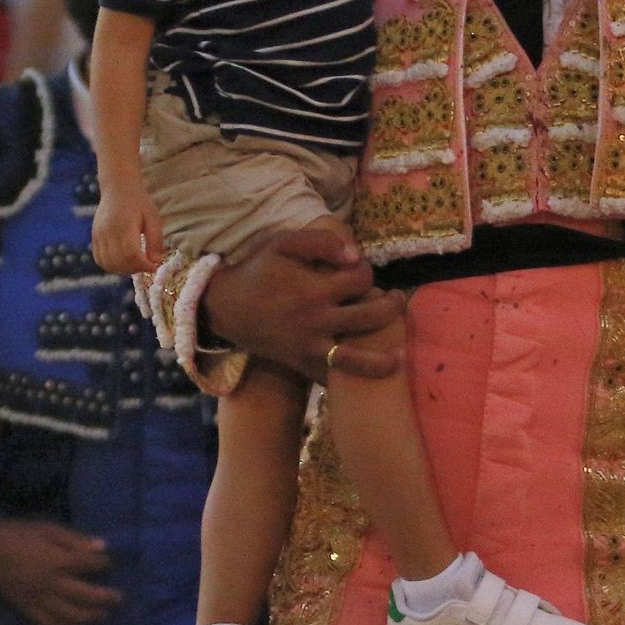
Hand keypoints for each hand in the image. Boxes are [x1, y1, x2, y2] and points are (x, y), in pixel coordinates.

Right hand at [0, 519, 120, 624]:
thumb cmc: (19, 534)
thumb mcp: (49, 529)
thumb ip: (76, 540)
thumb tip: (103, 546)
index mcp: (59, 561)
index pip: (90, 565)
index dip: (104, 564)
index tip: (109, 563)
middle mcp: (52, 583)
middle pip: (87, 596)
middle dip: (107, 598)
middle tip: (119, 598)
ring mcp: (39, 598)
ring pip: (70, 615)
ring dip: (91, 617)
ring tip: (103, 615)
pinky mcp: (26, 608)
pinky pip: (49, 623)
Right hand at [91, 181, 165, 274]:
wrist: (118, 188)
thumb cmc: (139, 202)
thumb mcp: (153, 218)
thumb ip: (155, 240)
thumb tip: (156, 261)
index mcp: (124, 227)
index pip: (132, 255)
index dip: (144, 266)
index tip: (154, 267)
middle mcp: (108, 233)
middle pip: (120, 262)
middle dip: (135, 269)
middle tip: (147, 266)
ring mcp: (98, 235)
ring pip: (108, 264)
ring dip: (123, 270)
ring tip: (136, 264)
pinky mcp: (94, 237)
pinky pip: (99, 259)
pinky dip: (111, 266)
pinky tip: (123, 262)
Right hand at [203, 224, 406, 382]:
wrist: (224, 306)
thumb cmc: (257, 271)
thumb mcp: (282, 244)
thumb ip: (320, 242)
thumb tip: (356, 255)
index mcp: (314, 289)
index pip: (360, 279)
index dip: (367, 271)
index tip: (360, 270)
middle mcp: (316, 320)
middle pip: (370, 317)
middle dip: (392, 307)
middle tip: (398, 300)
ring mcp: (309, 346)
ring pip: (356, 359)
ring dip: (383, 359)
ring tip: (399, 354)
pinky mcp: (301, 364)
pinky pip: (331, 378)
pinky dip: (351, 381)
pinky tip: (369, 379)